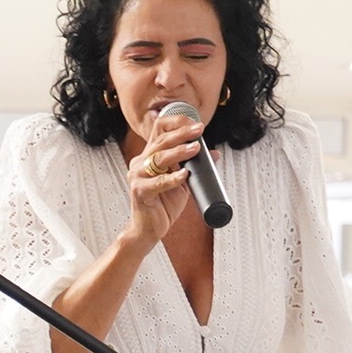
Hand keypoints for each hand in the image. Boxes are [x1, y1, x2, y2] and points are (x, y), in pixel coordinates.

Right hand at [117, 110, 202, 247]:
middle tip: (199, 130)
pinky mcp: (139, 192)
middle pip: (160, 140)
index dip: (177, 123)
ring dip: (179, 152)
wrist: (149, 229)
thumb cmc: (162, 205)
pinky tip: (184, 174)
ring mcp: (137, 177)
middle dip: (182, 133)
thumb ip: (193, 167)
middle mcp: (140, 163)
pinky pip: (158, 182)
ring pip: (158, 158)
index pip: (159, 129)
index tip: (196, 125)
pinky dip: (172, 178)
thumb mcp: (181, 182)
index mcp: (148, 156)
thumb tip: (214, 154)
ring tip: (195, 149)